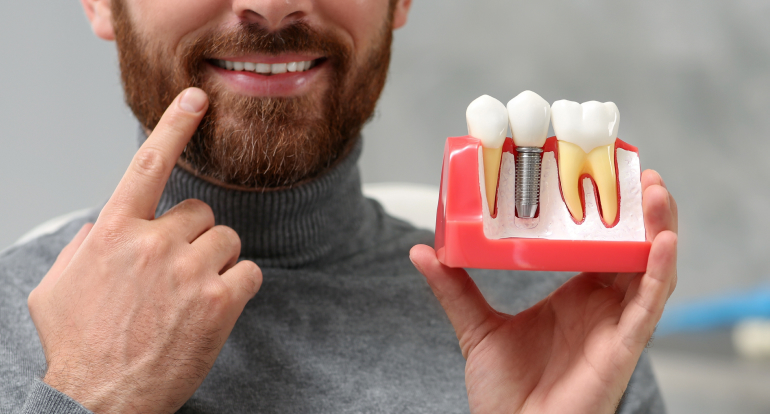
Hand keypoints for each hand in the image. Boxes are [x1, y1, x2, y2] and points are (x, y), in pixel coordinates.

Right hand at [27, 88, 262, 413]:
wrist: (98, 402)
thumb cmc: (78, 347)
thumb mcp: (56, 288)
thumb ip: (82, 246)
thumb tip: (102, 226)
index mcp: (113, 233)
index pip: (147, 164)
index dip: (174, 126)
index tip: (196, 100)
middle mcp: (152, 243)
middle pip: (200, 213)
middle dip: (194, 238)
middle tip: (177, 275)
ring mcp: (189, 270)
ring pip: (227, 240)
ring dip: (217, 263)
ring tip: (192, 297)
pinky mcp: (219, 300)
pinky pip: (250, 271)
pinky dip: (240, 287)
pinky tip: (215, 308)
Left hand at [410, 170, 676, 413]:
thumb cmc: (505, 392)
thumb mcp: (476, 327)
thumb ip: (454, 288)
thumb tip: (422, 250)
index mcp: (575, 296)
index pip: (599, 244)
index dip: (606, 212)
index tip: (599, 171)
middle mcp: (601, 306)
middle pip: (632, 249)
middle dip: (641, 211)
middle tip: (637, 172)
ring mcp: (616, 324)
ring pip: (651, 268)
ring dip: (658, 228)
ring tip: (655, 191)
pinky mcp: (624, 346)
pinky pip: (650, 304)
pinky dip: (659, 271)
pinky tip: (662, 241)